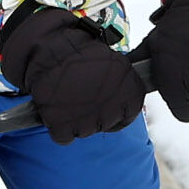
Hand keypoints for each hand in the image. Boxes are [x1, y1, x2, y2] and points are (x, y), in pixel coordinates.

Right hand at [0, 3, 145, 144]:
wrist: (54, 50)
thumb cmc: (83, 54)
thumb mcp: (116, 64)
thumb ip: (123, 86)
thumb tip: (120, 100)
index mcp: (134, 92)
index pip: (126, 116)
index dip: (111, 108)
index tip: (99, 97)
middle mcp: (115, 110)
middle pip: (103, 125)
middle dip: (91, 113)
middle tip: (80, 93)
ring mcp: (89, 121)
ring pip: (83, 131)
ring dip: (74, 119)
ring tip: (67, 95)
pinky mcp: (64, 127)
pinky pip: (63, 137)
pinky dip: (58, 126)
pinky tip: (56, 107)